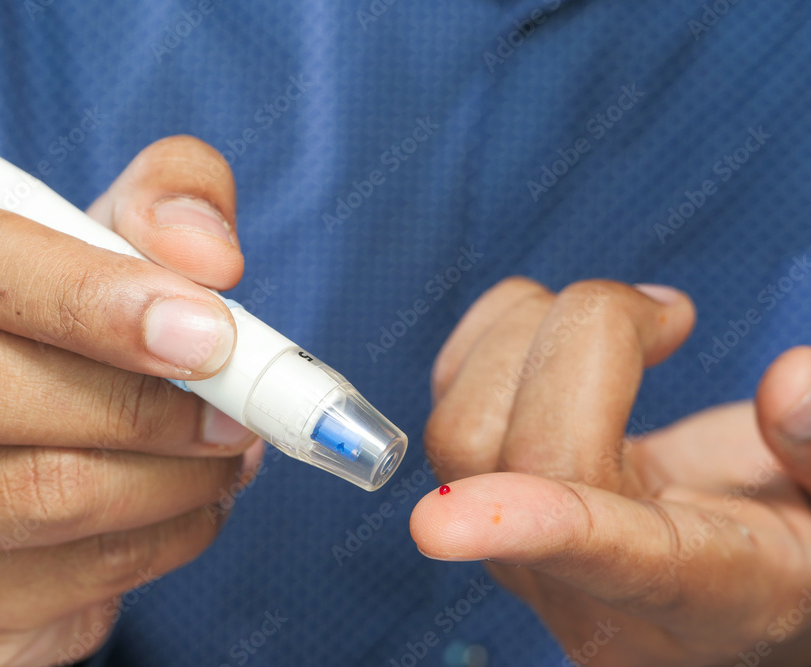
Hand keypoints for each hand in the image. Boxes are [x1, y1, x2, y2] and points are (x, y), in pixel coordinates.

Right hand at [0, 136, 261, 665]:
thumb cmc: (40, 317)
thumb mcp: (90, 234)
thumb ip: (162, 205)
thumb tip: (210, 259)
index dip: (83, 294)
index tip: (206, 331)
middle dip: (133, 403)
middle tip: (235, 408)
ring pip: (28, 499)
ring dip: (170, 480)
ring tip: (226, 451)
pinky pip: (68, 580)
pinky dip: (166, 540)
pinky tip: (190, 503)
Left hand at [411, 278, 810, 665]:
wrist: (739, 583)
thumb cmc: (795, 546)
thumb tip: (788, 384)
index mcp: (700, 592)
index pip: (605, 559)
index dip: (535, 525)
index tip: (438, 526)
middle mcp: (584, 582)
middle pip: (525, 453)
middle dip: (583, 340)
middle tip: (671, 316)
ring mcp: (516, 544)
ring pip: (462, 428)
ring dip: (528, 329)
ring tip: (626, 322)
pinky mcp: (480, 494)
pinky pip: (446, 399)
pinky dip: (494, 330)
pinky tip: (557, 332)